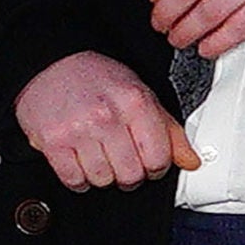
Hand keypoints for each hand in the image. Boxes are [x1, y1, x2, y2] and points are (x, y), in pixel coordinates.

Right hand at [15, 51, 200, 192]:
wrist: (53, 65)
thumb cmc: (100, 80)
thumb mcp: (142, 95)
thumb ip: (169, 131)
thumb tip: (191, 161)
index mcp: (136, 103)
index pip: (158, 158)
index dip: (157, 168)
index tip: (150, 165)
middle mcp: (107, 116)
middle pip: (130, 174)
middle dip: (130, 175)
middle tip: (124, 163)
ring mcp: (78, 130)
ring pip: (102, 180)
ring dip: (104, 176)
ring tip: (101, 158)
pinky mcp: (52, 142)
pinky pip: (73, 179)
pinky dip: (80, 179)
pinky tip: (82, 164)